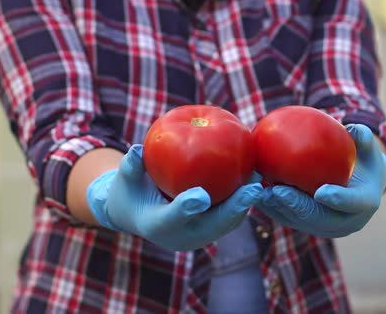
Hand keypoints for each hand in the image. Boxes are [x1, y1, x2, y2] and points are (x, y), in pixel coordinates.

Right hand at [86, 144, 262, 250]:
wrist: (137, 216)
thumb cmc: (130, 192)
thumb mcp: (124, 180)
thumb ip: (131, 166)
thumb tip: (138, 150)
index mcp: (157, 226)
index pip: (173, 218)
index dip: (186, 207)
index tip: (201, 196)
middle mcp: (182, 236)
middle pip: (213, 225)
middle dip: (236, 208)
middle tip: (255, 188)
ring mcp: (198, 236)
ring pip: (228, 223)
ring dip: (247, 204)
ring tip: (262, 179)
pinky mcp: (210, 230)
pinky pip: (230, 216)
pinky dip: (243, 199)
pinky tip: (255, 175)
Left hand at [256, 124, 385, 237]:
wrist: (361, 185)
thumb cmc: (363, 159)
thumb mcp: (367, 147)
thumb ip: (362, 136)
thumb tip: (350, 126)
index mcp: (365, 202)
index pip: (352, 203)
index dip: (338, 199)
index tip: (321, 191)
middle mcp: (347, 222)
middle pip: (320, 219)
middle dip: (297, 207)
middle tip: (277, 191)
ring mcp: (327, 228)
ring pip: (301, 223)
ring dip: (279, 210)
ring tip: (261, 194)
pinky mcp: (310, 227)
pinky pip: (290, 220)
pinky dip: (274, 209)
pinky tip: (256, 194)